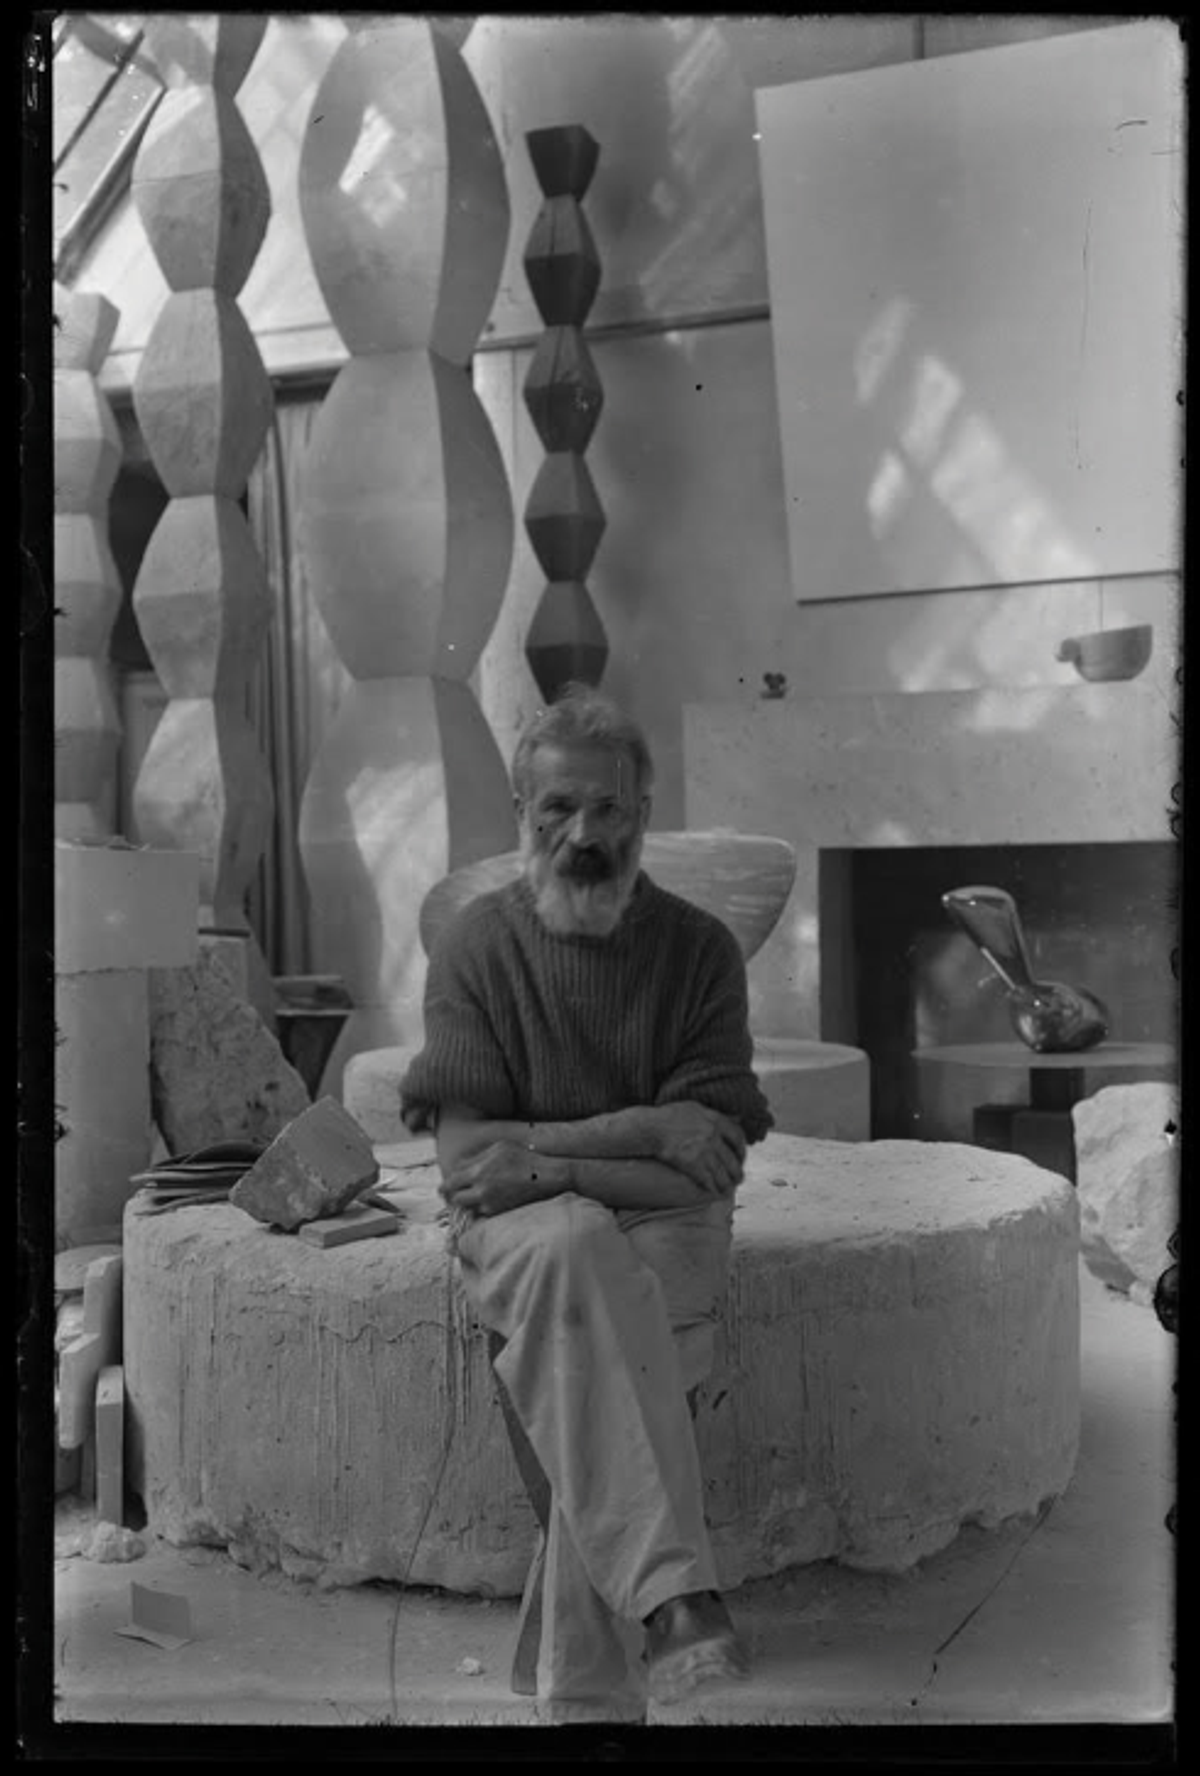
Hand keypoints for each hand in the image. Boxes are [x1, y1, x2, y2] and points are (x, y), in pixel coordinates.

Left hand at [439, 1140, 554, 1218]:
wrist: (547, 1177)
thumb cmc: (525, 1158)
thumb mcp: (499, 1148)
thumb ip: (476, 1157)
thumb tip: (459, 1165)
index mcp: (478, 1170)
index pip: (451, 1181)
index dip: (445, 1185)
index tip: (443, 1188)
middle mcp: (481, 1189)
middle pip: (454, 1198)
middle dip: (452, 1196)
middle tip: (452, 1195)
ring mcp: (490, 1203)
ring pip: (467, 1208)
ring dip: (467, 1203)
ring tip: (473, 1198)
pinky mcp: (499, 1213)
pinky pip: (482, 1213)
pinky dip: (481, 1209)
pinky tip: (489, 1202)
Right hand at [649, 1102, 745, 1194]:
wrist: (650, 1127)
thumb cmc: (670, 1116)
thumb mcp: (695, 1108)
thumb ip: (716, 1114)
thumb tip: (737, 1118)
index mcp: (715, 1120)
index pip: (738, 1137)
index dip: (742, 1150)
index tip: (740, 1158)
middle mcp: (713, 1136)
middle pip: (733, 1159)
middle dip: (737, 1172)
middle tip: (738, 1179)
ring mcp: (703, 1150)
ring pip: (722, 1173)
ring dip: (726, 1184)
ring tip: (727, 1190)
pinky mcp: (692, 1164)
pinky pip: (708, 1180)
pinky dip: (712, 1188)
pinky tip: (713, 1192)